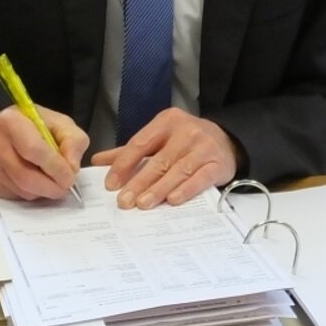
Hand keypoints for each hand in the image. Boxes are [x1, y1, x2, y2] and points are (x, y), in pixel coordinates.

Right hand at [0, 104, 88, 200]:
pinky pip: (15, 197)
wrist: (14, 131)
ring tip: (52, 181)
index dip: (55, 167)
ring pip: (22, 190)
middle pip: (25, 176)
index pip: (33, 150)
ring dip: (43, 192)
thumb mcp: (62, 125)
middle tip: (65, 186)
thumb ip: (73, 142)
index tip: (70, 177)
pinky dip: (32, 195)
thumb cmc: (40, 126)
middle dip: (51, 186)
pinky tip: (37, 183)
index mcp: (10, 121)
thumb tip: (71, 167)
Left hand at [91, 108, 237, 208]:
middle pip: (158, 160)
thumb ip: (130, 150)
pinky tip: (173, 200)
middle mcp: (185, 132)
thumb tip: (97, 161)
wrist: (227, 141)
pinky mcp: (218, 164)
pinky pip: (200, 178)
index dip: (123, 164)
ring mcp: (203, 148)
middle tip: (123, 201)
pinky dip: (186, 190)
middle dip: (139, 182)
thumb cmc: (185, 141)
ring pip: (177, 171)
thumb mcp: (159, 138)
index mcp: (166, 121)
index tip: (110, 184)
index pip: (140, 144)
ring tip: (142, 204)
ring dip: (158, 189)